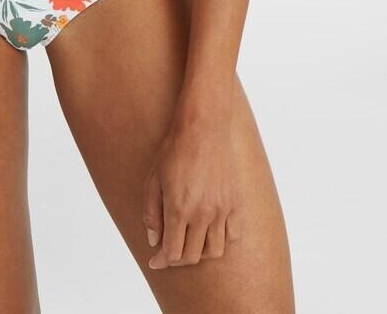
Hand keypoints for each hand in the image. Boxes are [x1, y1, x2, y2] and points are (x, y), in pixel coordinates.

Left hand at [142, 117, 238, 268]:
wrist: (204, 126)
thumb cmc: (174, 149)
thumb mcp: (153, 179)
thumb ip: (152, 213)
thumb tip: (154, 241)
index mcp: (178, 208)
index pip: (172, 253)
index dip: (162, 261)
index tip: (155, 261)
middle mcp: (202, 214)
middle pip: (193, 256)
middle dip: (178, 258)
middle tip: (170, 251)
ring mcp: (221, 209)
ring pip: (214, 251)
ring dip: (200, 252)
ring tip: (190, 242)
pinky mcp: (235, 202)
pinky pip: (232, 235)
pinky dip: (221, 240)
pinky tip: (209, 231)